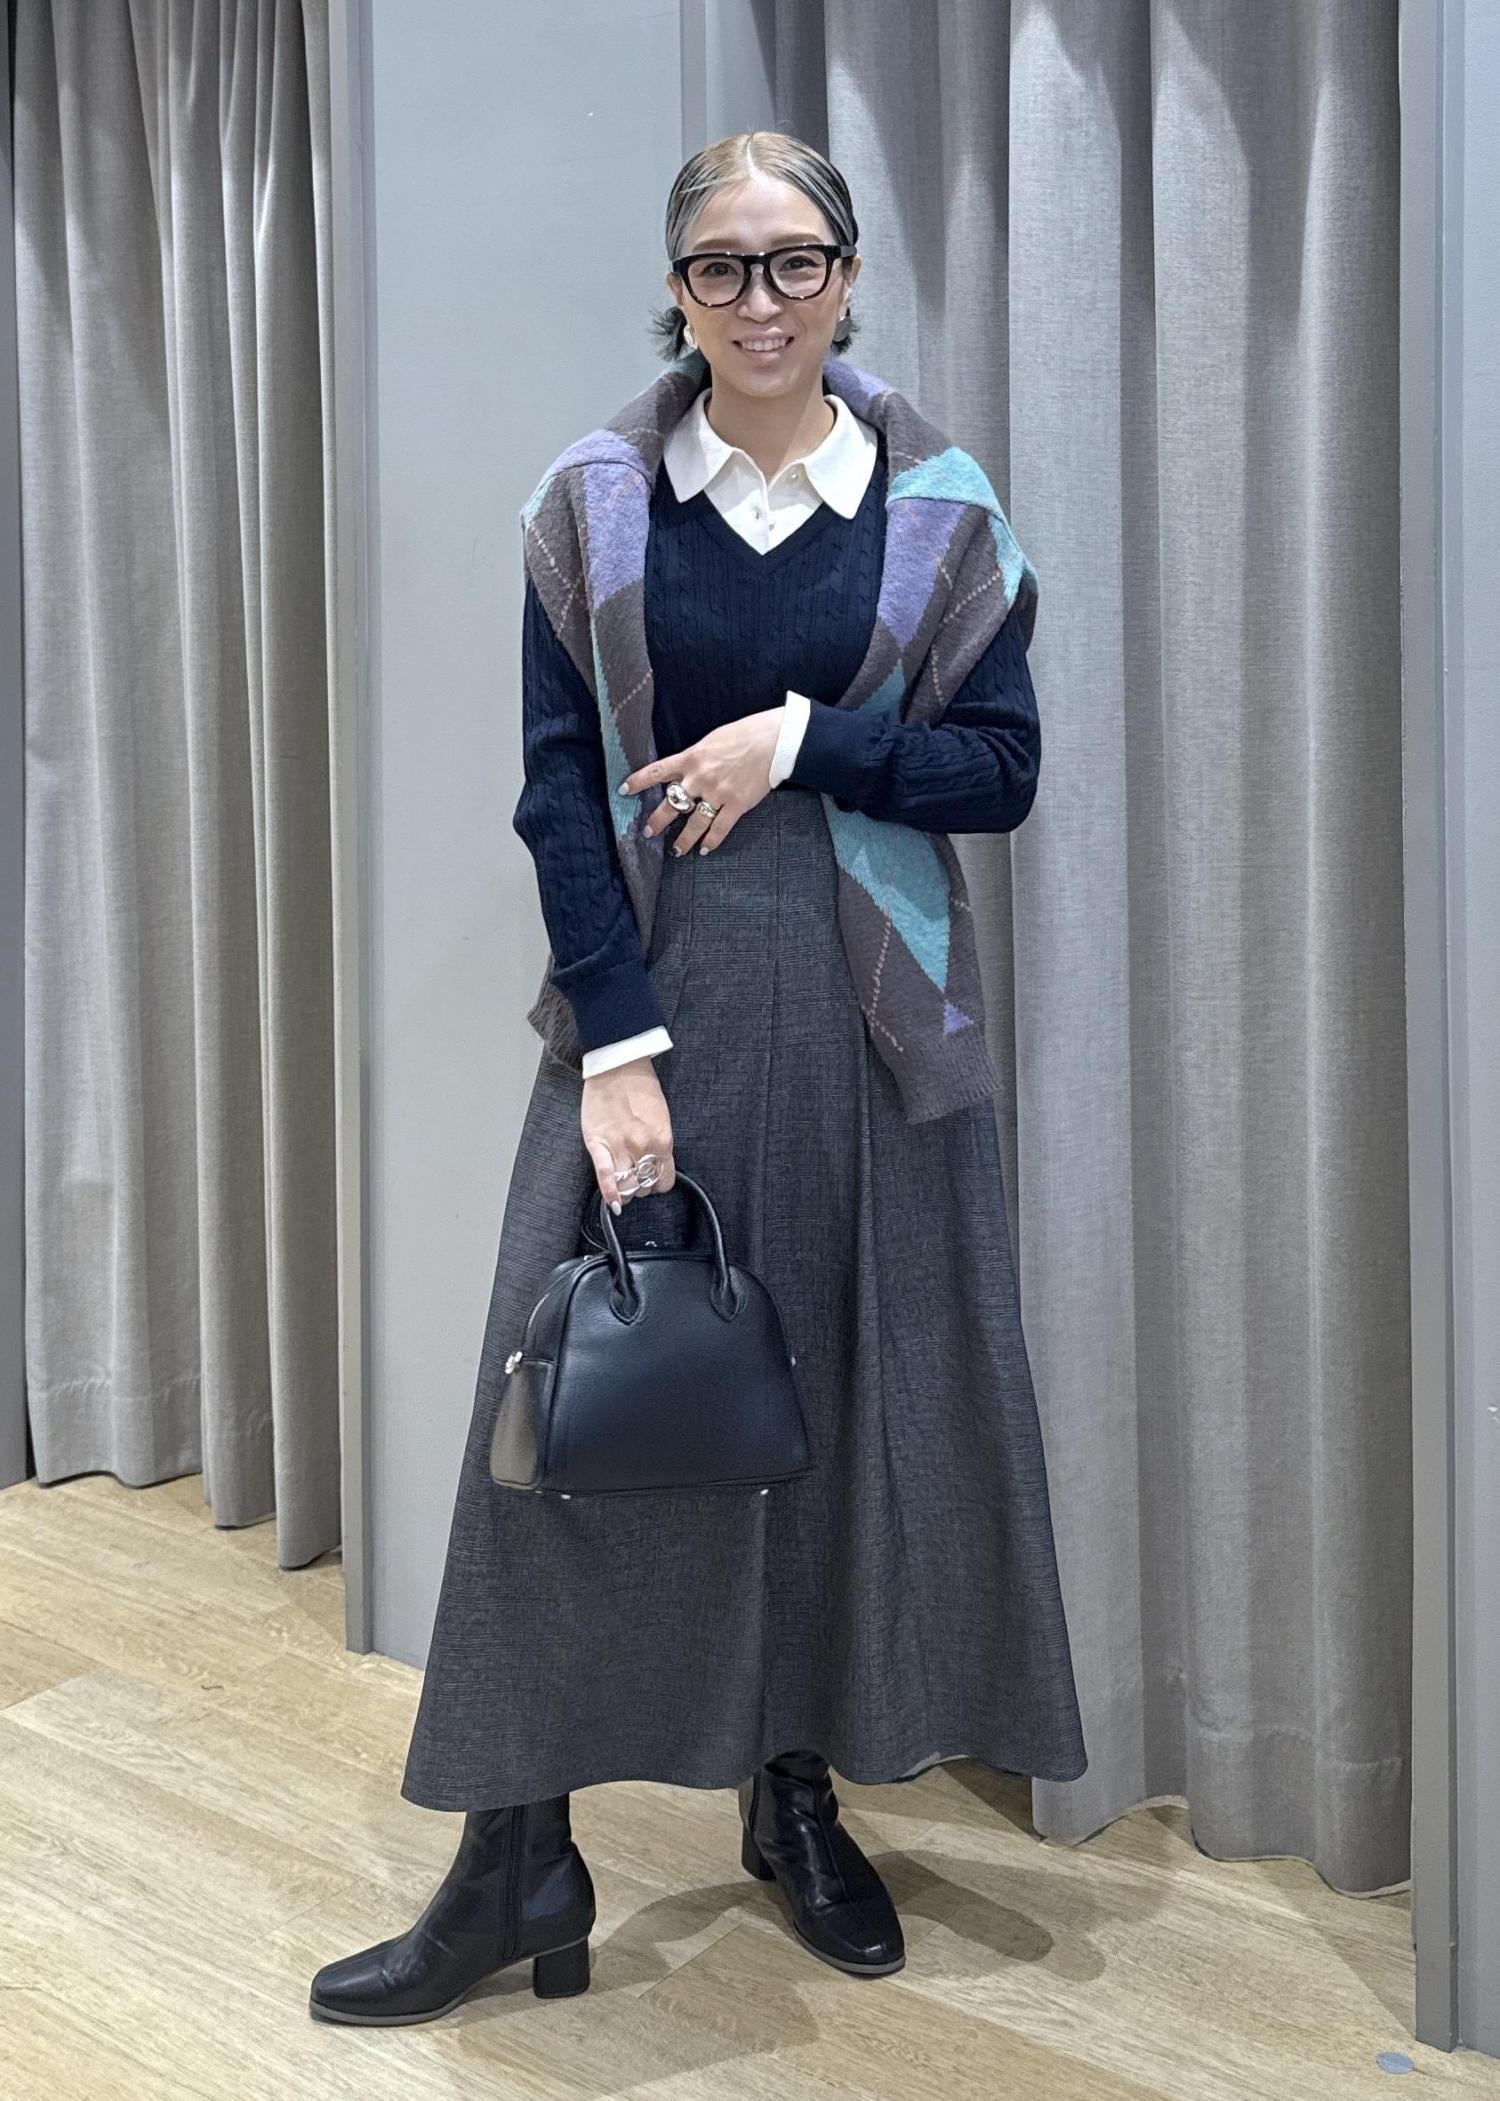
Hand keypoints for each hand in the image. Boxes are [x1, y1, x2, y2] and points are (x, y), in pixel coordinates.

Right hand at [580, 1057, 675, 1213]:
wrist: (618, 1066)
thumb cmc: (641, 1087)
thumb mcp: (661, 1118)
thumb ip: (659, 1144)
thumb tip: (655, 1165)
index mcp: (663, 1140)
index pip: (664, 1181)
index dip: (657, 1183)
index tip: (651, 1180)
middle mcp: (643, 1147)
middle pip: (643, 1186)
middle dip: (640, 1185)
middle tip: (635, 1177)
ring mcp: (620, 1146)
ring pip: (626, 1186)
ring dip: (625, 1190)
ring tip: (622, 1182)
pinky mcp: (598, 1143)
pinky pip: (604, 1175)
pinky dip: (609, 1192)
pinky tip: (612, 1202)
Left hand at [619, 707, 784, 854]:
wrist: (773, 740)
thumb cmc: (744, 734)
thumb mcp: (712, 740)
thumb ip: (696, 757)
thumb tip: (685, 768)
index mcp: (692, 757)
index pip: (657, 771)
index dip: (638, 781)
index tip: (623, 790)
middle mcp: (700, 777)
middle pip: (671, 803)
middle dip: (657, 820)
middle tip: (648, 832)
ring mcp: (717, 793)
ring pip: (694, 823)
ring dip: (683, 840)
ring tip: (676, 851)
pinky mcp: (736, 805)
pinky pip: (719, 828)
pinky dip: (711, 841)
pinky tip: (704, 850)